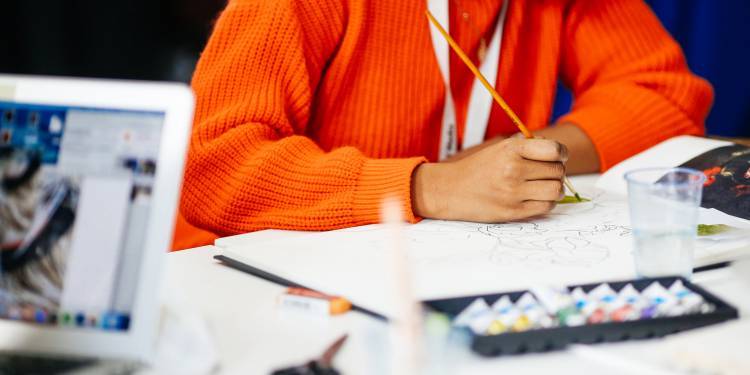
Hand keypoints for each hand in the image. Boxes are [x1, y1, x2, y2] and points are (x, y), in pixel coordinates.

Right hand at [412, 138, 567, 221]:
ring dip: (556, 189)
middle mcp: (513, 169)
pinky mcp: (513, 211)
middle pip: (557, 171)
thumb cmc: (478, 168)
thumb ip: (527, 147)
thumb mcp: (499, 149)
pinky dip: (547, 202)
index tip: (559, 157)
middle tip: (547, 174)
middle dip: (557, 172)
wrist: (450, 190)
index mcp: (511, 149)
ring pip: (556, 190)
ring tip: (545, 187)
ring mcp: (514, 192)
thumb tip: (557, 153)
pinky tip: (536, 198)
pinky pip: (546, 207)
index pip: (554, 150)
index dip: (562, 154)